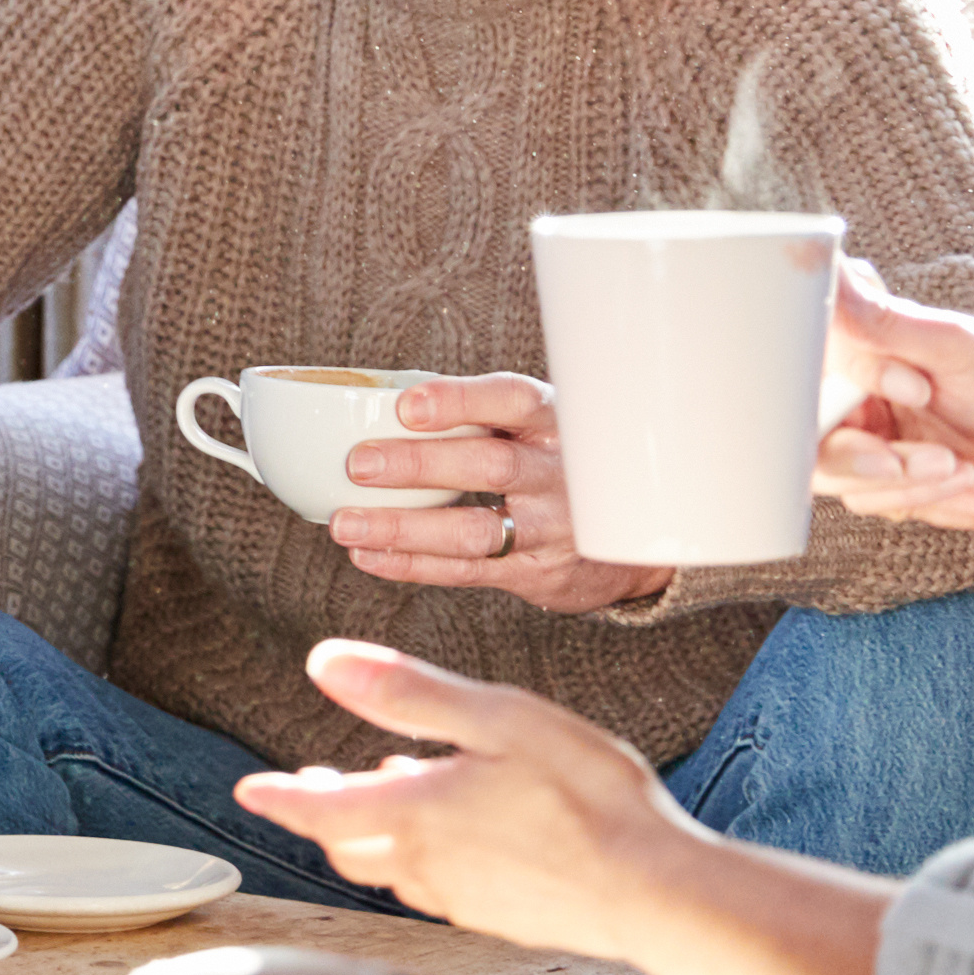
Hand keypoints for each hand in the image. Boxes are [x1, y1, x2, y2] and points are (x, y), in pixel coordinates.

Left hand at [236, 638, 897, 974]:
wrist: (658, 894)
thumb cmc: (589, 799)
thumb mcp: (497, 721)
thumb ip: (409, 694)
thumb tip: (324, 663)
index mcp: (413, 817)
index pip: (319, 809)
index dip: (280, 797)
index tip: (248, 791)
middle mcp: (425, 868)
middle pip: (350, 845)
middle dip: (325, 815)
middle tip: (312, 790)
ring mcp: (464, 901)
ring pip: (394, 868)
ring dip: (376, 834)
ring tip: (387, 796)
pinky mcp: (501, 919)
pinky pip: (440, 887)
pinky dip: (425, 856)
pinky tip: (457, 835)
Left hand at [326, 374, 667, 615]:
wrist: (628, 539)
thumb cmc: (553, 463)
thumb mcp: (537, 426)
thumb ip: (480, 413)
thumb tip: (378, 402)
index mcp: (555, 423)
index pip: (512, 400)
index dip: (460, 400)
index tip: (405, 406)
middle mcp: (559, 474)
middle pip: (491, 466)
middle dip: (419, 465)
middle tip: (358, 464)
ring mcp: (552, 529)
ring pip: (474, 529)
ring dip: (402, 527)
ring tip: (345, 523)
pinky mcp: (536, 574)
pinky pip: (467, 572)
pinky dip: (411, 565)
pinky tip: (368, 555)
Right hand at [812, 258, 973, 547]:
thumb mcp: (954, 346)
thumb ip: (880, 318)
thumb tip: (829, 265)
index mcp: (874, 345)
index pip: (810, 351)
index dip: (846, 375)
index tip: (907, 384)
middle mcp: (862, 392)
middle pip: (802, 418)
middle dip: (853, 445)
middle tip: (894, 451)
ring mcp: (869, 440)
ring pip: (825, 465)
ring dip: (890, 472)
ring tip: (945, 461)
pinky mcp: (882, 487)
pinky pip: (862, 497)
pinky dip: (911, 492)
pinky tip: (956, 475)